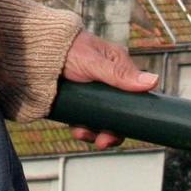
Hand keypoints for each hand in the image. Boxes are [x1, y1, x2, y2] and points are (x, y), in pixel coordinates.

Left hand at [61, 31, 156, 148]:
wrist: (36, 48)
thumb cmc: (68, 47)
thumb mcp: (94, 63)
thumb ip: (120, 75)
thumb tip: (154, 81)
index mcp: (119, 67)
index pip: (134, 96)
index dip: (132, 117)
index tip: (124, 132)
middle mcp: (109, 81)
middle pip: (119, 113)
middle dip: (111, 131)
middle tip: (102, 142)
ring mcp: (93, 92)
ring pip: (102, 119)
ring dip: (94, 131)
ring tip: (82, 134)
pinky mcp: (78, 100)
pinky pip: (85, 119)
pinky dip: (83, 128)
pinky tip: (76, 129)